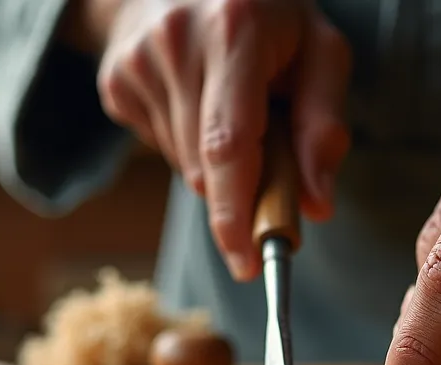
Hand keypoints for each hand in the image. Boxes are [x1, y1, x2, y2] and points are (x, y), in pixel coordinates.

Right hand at [86, 0, 350, 280]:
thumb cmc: (270, 15)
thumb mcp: (320, 50)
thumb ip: (325, 126)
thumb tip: (316, 204)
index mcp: (235, 30)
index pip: (228, 145)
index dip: (236, 214)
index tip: (249, 264)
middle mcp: (176, 43)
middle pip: (204, 166)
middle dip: (240, 196)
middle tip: (272, 183)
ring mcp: (137, 63)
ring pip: (183, 166)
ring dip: (217, 167)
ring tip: (237, 114)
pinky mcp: (115, 82)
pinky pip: (161, 149)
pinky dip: (189, 146)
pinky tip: (200, 103)